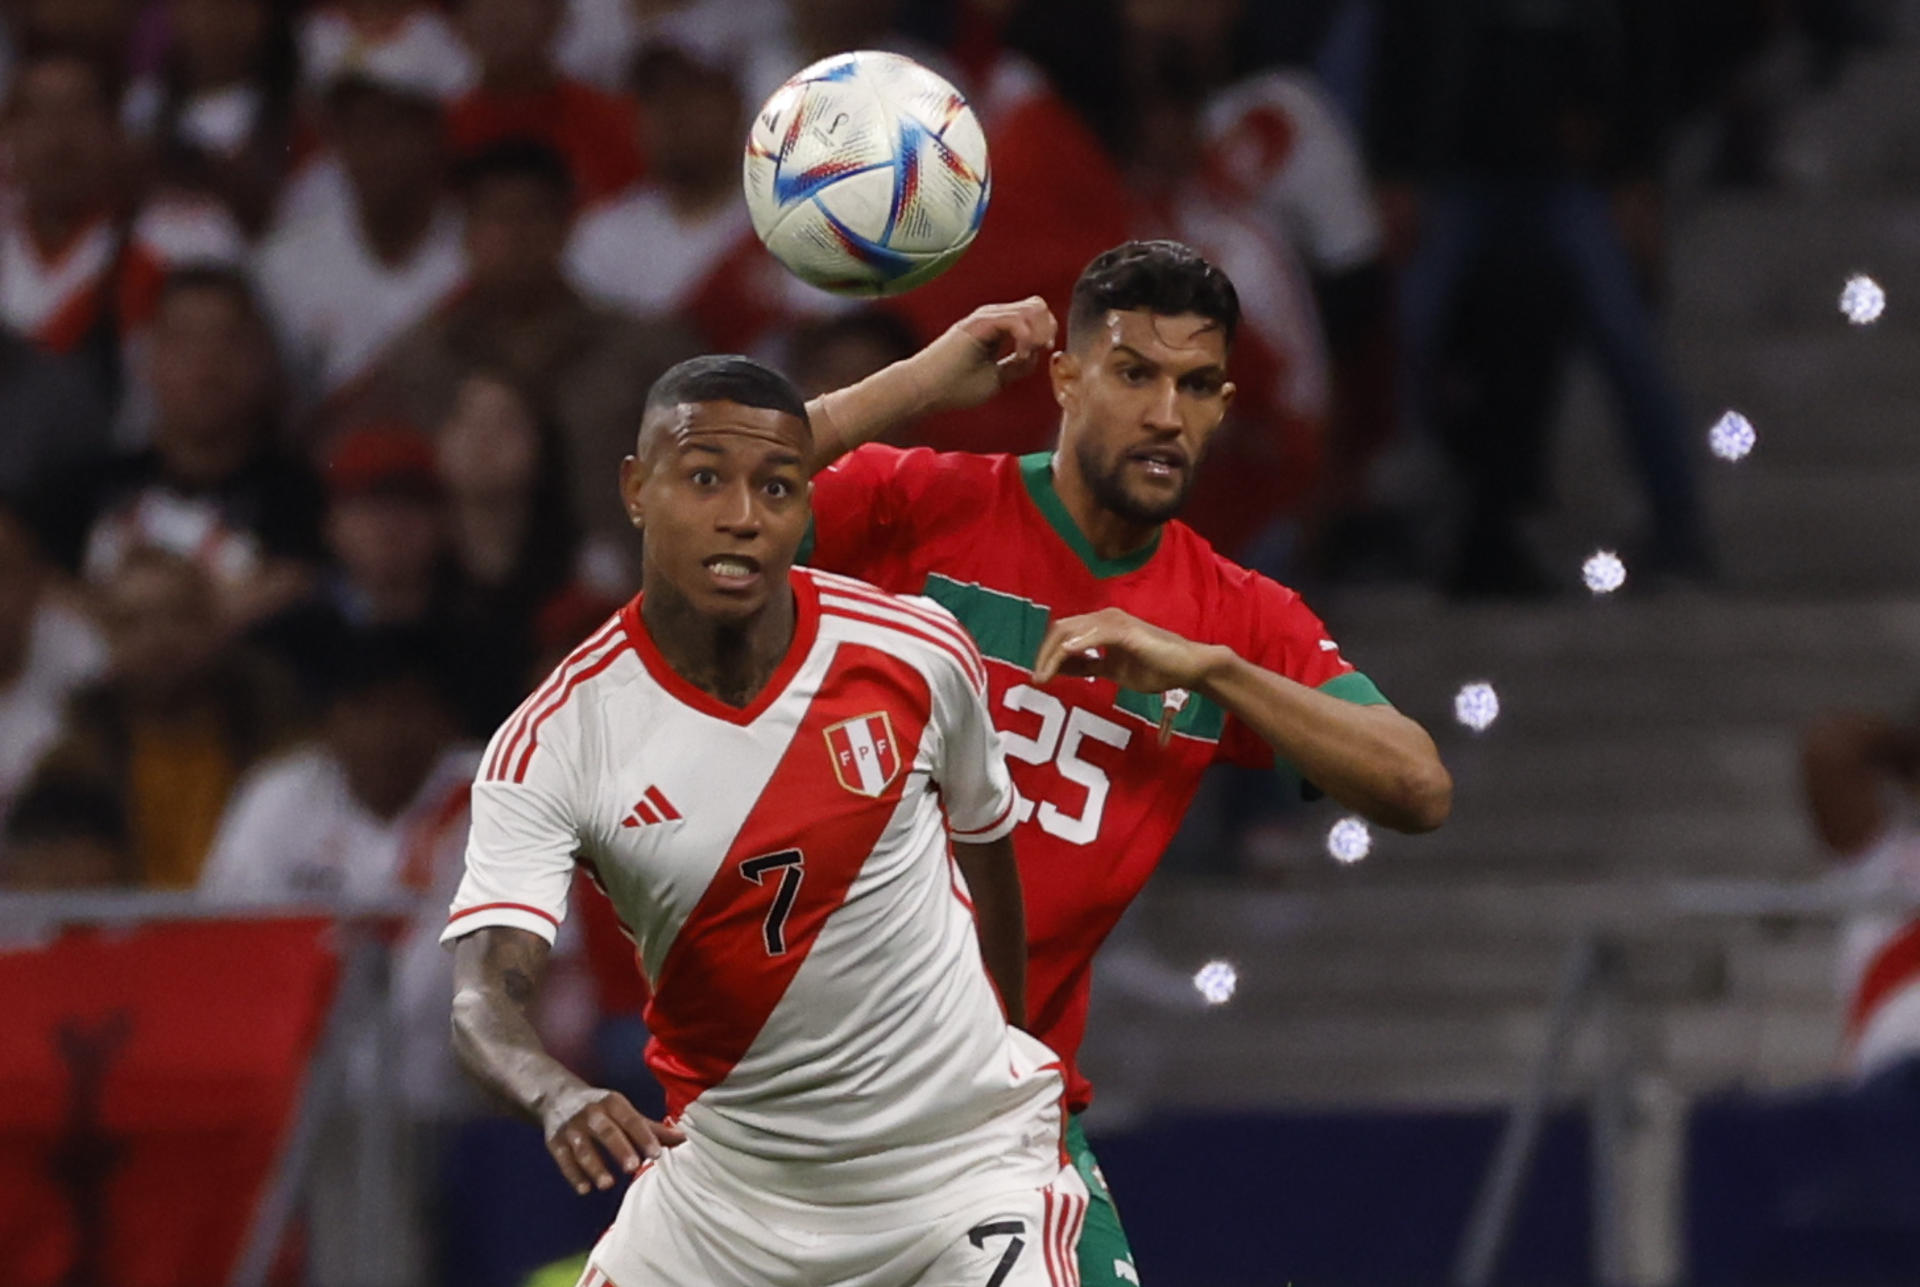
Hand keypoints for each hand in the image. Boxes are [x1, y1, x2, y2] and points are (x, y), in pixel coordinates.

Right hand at [540, 1084, 684, 1194]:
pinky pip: (563, 1159)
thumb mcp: (624, 1111)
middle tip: (633, 1168)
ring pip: (583, 1147)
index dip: (644, 1136)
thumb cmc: (600, 1108)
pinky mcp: (554, 1141)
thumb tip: (683, 1139)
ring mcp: (571, 1127)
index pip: (631, 1119)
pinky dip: (573, 1174)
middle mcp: (591, 1112)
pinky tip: (584, 1190)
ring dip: (595, 1166)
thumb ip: (651, 1128)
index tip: (657, 1154)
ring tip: (608, 1185)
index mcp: (612, 1102)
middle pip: (606, 1131)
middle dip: (620, 1149)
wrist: (556, 1095)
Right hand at [916, 296, 1056, 413]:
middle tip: (1040, 352)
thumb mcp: (997, 377)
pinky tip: (1021, 355)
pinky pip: (1015, 320)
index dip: (1046, 331)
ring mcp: (985, 318)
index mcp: (997, 327)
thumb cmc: (954, 387)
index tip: (1043, 353)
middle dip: (1047, 328)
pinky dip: (1026, 338)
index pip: (1034, 314)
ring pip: (1031, 308)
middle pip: (1037, 306)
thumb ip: (1017, 365)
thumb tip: (1036, 356)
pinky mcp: (979, 324)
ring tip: (1028, 355)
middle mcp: (992, 317)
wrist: (926, 390)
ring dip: (1039, 333)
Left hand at [1032, 608, 1228, 700]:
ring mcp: (1115, 622)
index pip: (1063, 632)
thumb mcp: (1113, 671)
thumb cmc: (1156, 668)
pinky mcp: (1126, 631)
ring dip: (1052, 654)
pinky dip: (1076, 647)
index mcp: (1100, 626)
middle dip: (1043, 654)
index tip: (1039, 675)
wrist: (1188, 667)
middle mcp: (1104, 618)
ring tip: (1043, 676)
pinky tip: (1064, 659)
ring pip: (1071, 631)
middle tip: (1037, 678)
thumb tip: (1060, 669)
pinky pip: (1094, 636)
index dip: (1046, 653)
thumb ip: (1088, 666)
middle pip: (1060, 628)